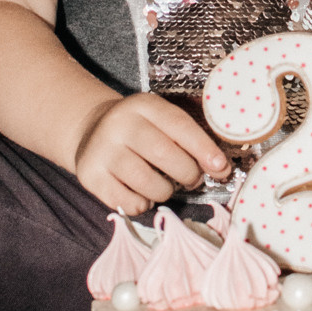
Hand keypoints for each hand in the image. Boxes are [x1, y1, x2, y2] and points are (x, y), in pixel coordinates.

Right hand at [73, 93, 230, 212]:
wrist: (91, 131)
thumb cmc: (141, 131)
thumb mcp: (161, 121)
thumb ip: (190, 139)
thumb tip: (221, 169)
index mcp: (143, 105)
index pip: (179, 125)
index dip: (204, 149)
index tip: (221, 168)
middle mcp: (120, 124)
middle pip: (165, 155)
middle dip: (188, 174)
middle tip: (192, 179)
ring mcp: (102, 150)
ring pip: (148, 184)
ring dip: (165, 192)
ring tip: (163, 185)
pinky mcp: (90, 176)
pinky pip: (129, 203)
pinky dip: (142, 204)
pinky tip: (140, 192)